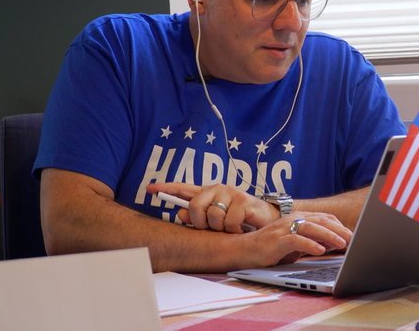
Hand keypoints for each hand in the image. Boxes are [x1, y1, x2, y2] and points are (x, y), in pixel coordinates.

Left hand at [146, 183, 277, 232]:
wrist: (268, 220)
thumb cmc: (240, 221)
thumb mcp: (217, 221)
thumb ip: (198, 218)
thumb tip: (178, 215)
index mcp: (209, 193)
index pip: (184, 189)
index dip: (166, 189)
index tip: (150, 189)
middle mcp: (218, 189)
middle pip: (195, 207)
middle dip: (201, 222)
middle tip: (213, 227)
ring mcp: (231, 193)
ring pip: (213, 216)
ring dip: (221, 228)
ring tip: (230, 227)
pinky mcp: (244, 201)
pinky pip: (229, 221)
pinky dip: (234, 230)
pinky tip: (241, 227)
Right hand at [236, 212, 352, 266]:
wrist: (243, 250)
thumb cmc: (270, 248)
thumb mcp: (295, 244)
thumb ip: (312, 241)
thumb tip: (332, 244)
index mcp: (297, 218)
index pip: (323, 217)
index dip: (339, 225)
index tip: (351, 234)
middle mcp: (292, 219)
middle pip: (320, 221)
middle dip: (339, 230)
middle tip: (352, 239)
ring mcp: (284, 229)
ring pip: (311, 228)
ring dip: (328, 236)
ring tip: (342, 244)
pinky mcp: (276, 240)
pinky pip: (296, 240)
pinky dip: (310, 245)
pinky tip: (320, 250)